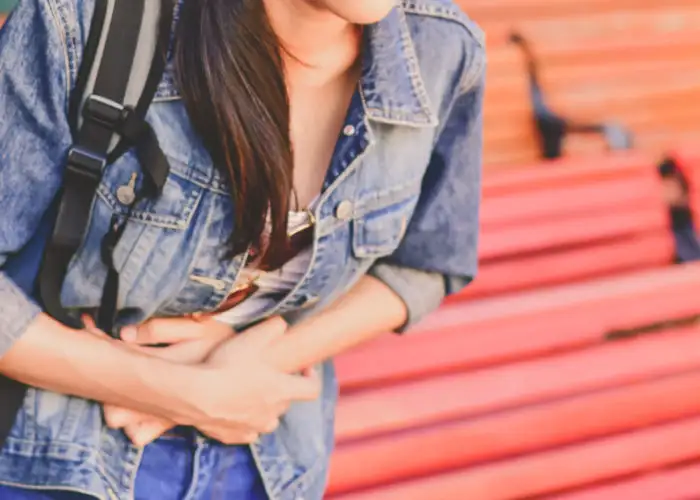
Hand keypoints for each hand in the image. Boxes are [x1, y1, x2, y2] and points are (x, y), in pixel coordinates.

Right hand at [88, 316, 320, 445]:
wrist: (195, 394)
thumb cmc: (227, 365)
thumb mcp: (254, 337)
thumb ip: (274, 327)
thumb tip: (282, 324)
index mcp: (282, 389)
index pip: (312, 389)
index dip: (312, 378)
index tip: (303, 369)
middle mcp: (272, 412)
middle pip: (287, 403)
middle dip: (281, 390)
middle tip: (267, 376)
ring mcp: (253, 427)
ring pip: (268, 421)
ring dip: (265, 409)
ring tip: (251, 395)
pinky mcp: (234, 437)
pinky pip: (246, 433)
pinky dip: (243, 424)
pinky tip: (232, 411)